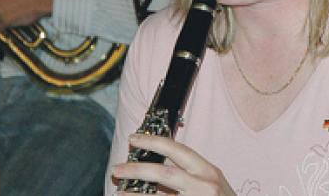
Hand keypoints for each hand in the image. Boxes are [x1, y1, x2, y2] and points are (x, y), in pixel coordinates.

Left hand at [112, 134, 235, 195]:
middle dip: (136, 169)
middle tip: (118, 168)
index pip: (178, 150)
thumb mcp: (211, 184)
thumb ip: (189, 174)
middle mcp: (204, 186)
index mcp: (209, 171)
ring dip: (135, 194)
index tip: (135, 139)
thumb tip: (157, 162)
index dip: (154, 142)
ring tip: (119, 190)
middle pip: (164, 173)